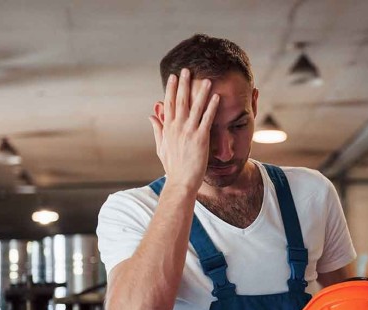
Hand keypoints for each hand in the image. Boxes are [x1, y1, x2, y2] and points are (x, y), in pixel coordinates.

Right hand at [149, 69, 219, 191]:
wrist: (181, 182)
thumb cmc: (173, 167)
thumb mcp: (161, 147)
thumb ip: (157, 129)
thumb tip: (151, 116)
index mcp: (168, 128)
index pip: (168, 103)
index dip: (171, 89)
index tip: (173, 76)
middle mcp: (177, 127)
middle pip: (180, 101)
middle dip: (184, 84)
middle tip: (187, 70)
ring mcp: (188, 132)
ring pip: (195, 107)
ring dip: (201, 92)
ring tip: (206, 80)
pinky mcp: (200, 139)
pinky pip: (207, 119)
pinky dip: (211, 107)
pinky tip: (216, 97)